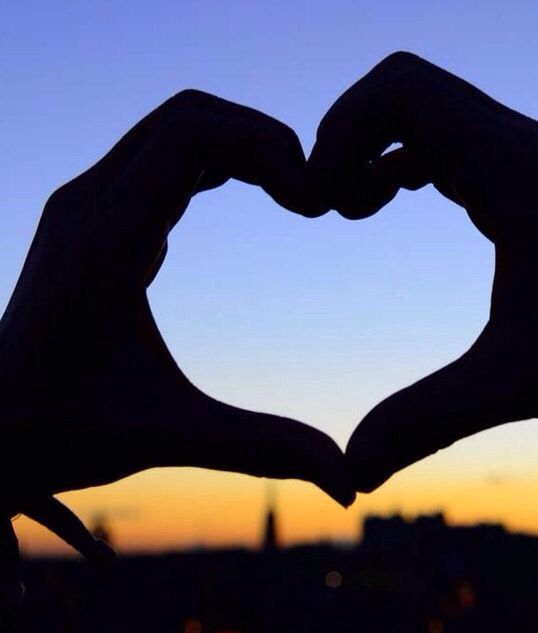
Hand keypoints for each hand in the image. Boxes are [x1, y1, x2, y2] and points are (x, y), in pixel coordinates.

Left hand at [0, 90, 353, 573]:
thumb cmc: (61, 434)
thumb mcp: (171, 436)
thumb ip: (264, 448)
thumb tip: (347, 480)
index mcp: (105, 239)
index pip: (191, 134)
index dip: (266, 147)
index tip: (310, 203)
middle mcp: (89, 203)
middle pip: (188, 117)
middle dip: (262, 139)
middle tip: (309, 195)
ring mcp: (87, 205)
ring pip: (174, 131)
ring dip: (239, 147)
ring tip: (290, 193)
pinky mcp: (93, 218)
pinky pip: (160, 159)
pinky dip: (214, 163)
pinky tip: (248, 195)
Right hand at [308, 52, 537, 491]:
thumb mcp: (522, 383)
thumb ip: (428, 421)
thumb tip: (354, 471)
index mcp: (507, 169)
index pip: (398, 91)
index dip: (337, 135)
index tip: (325, 207)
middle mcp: (509, 143)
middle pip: (396, 87)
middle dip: (342, 138)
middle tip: (332, 208)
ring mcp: (512, 154)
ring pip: (415, 106)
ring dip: (366, 147)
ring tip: (353, 211)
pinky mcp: (512, 173)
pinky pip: (435, 136)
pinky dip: (393, 160)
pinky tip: (386, 205)